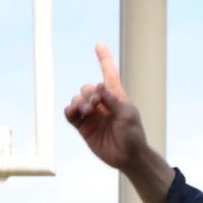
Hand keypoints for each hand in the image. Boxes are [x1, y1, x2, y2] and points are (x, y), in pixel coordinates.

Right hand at [64, 44, 149, 172]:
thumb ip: (112, 100)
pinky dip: (69, 111)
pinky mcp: (84, 128)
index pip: (109, 73)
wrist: (128, 157)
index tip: (99, 45)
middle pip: (87, 88)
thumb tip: (98, 86)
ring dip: (79, 102)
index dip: (104, 59)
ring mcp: (92, 115)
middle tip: (95, 104)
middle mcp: (102, 104)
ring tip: (86, 111)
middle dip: (88, 93)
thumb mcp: (127, 115)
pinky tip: (73, 111)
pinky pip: (71, 115)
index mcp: (116, 96)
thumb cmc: (133, 134)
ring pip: (77, 100)